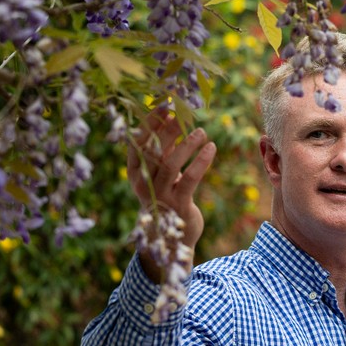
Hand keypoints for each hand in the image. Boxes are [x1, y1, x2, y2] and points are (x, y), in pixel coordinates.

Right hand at [127, 108, 216, 280]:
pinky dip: (201, 161)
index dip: (149, 123)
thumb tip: (172, 116)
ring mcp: (160, 195)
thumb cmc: (166, 198)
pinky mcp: (178, 205)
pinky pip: (189, 179)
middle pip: (152, 151)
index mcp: (134, 172)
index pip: (137, 142)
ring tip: (201, 132)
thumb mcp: (160, 173)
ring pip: (170, 164)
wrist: (171, 239)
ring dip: (186, 144)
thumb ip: (163, 149)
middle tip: (183, 114)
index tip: (164, 106)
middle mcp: (143, 184)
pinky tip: (211, 148)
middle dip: (168, 130)